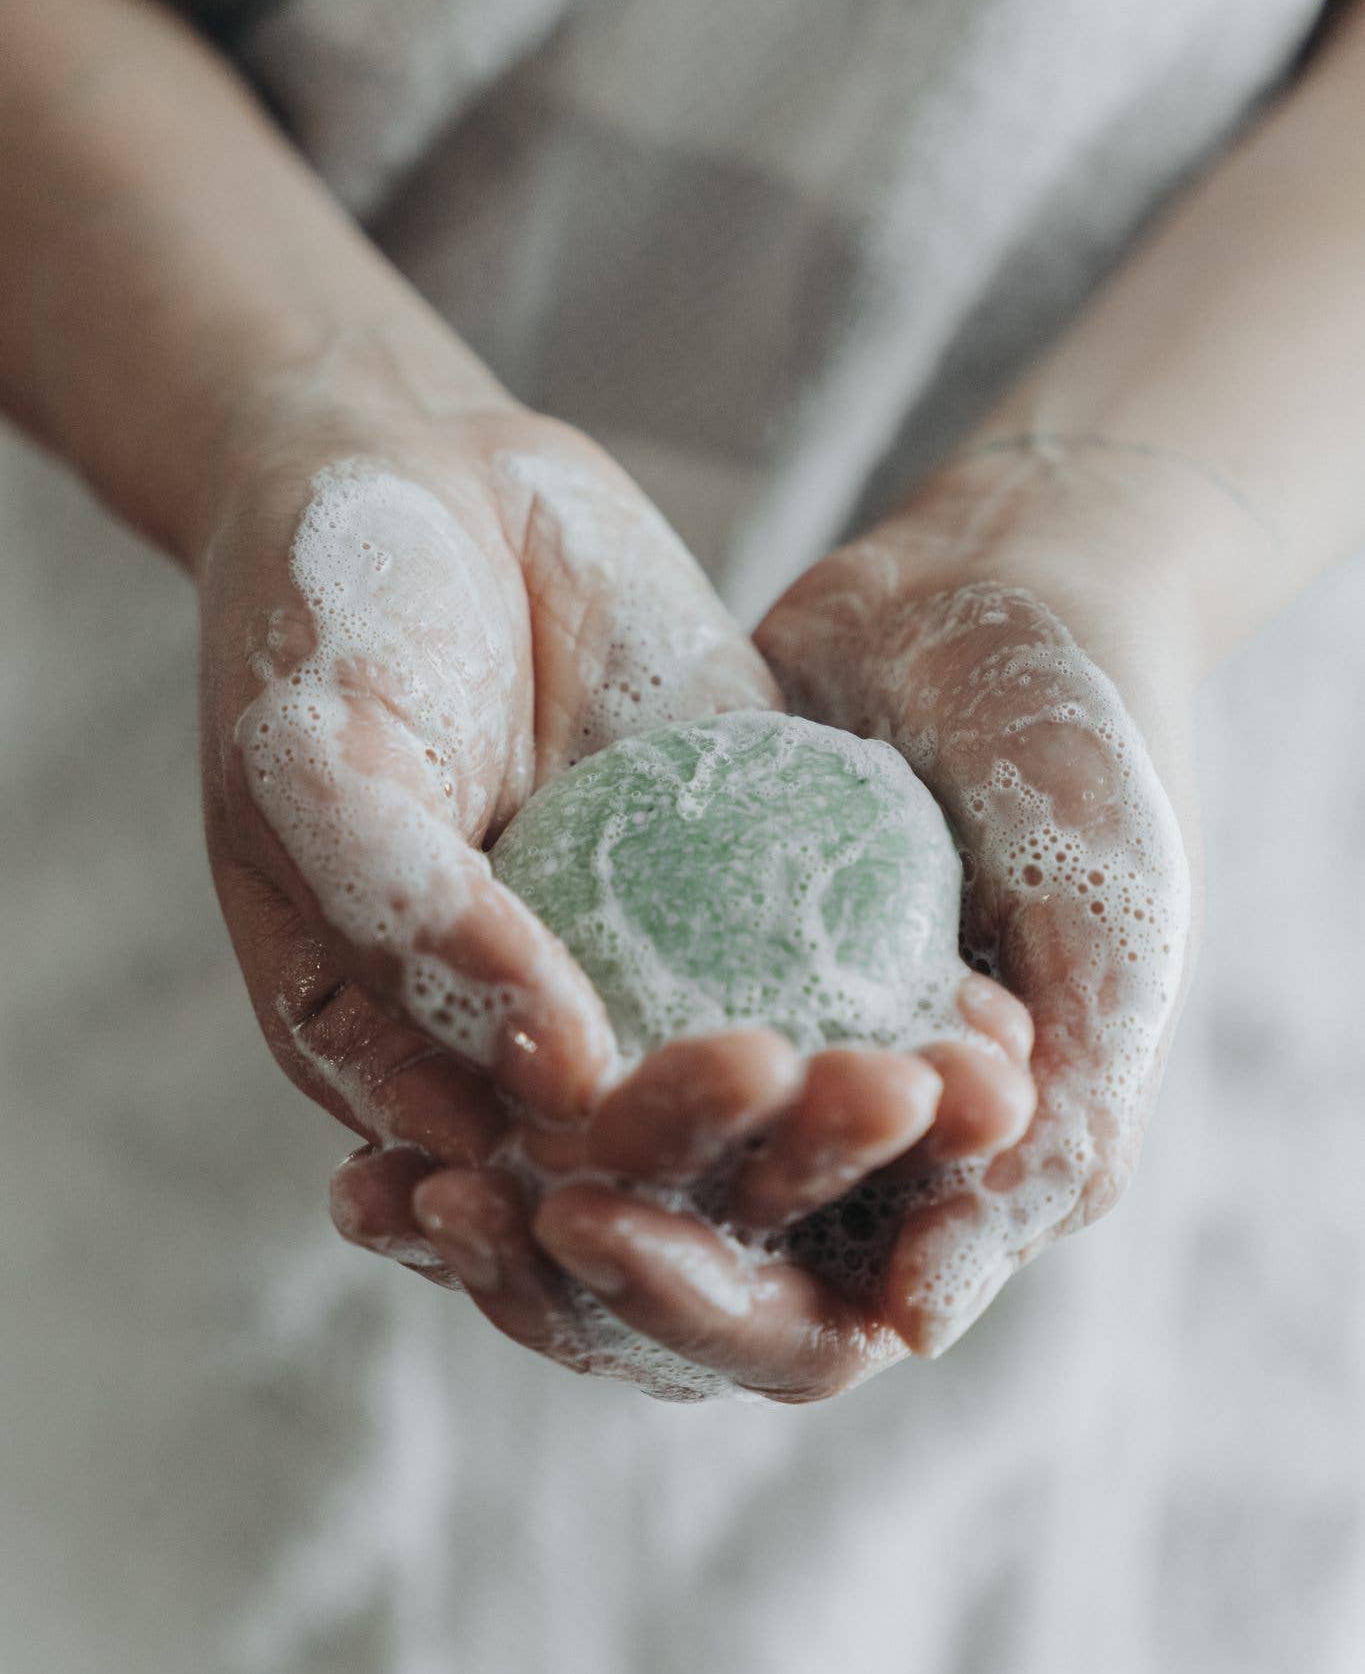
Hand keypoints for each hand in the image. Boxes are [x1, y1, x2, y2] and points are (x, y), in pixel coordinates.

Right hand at [222, 358, 1038, 1402]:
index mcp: (408, 1061)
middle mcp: (535, 1047)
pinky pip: (830, 967)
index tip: (726, 1118)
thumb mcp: (318, 767)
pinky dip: (907, 1004)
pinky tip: (987, 1012)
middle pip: (662, 1164)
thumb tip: (560, 1084)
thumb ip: (415, 921)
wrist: (425, 472)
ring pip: (761, 1094)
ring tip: (967, 1085)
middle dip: (776, 1153)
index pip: (519, 1193)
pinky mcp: (746, 891)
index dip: (623, 1201)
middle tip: (883, 1101)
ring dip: (861, 1113)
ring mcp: (647, 970)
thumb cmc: (326, 625)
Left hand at [408, 511, 1190, 1401]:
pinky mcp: (667, 971)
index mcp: (940, 1185)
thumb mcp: (1108, 938)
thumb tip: (904, 1323)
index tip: (591, 1219)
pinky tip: (387, 1093)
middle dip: (569, 1254)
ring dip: (502, 1204)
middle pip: (679, 1275)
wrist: (1004, 584)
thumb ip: (1054, 1133)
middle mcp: (830, 1149)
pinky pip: (563, 1054)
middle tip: (461, 1209)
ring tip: (391, 1184)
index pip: (800, 1320)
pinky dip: (488, 1083)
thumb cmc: (1089, 760)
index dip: (693, 1299)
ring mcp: (743, 1065)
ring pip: (607, 1186)